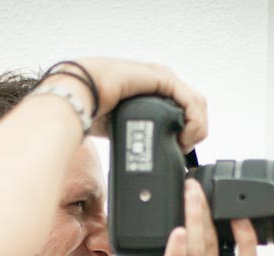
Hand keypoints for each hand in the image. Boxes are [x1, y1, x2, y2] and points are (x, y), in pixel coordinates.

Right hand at [49, 58, 206, 152]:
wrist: (76, 96)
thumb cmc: (89, 109)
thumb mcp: (121, 127)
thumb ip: (134, 135)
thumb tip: (136, 159)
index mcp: (150, 92)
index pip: (182, 110)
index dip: (187, 131)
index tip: (179, 151)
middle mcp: (158, 82)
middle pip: (192, 108)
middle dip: (194, 131)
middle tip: (183, 150)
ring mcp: (161, 78)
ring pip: (196, 104)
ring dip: (197, 128)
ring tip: (184, 145)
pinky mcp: (162, 78)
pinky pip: (190, 101)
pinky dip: (194, 121)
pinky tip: (185, 136)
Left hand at [120, 179, 257, 255]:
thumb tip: (200, 222)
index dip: (248, 239)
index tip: (242, 216)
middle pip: (214, 246)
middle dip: (208, 212)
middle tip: (198, 188)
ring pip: (197, 251)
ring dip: (193, 220)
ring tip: (190, 197)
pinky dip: (176, 249)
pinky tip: (177, 232)